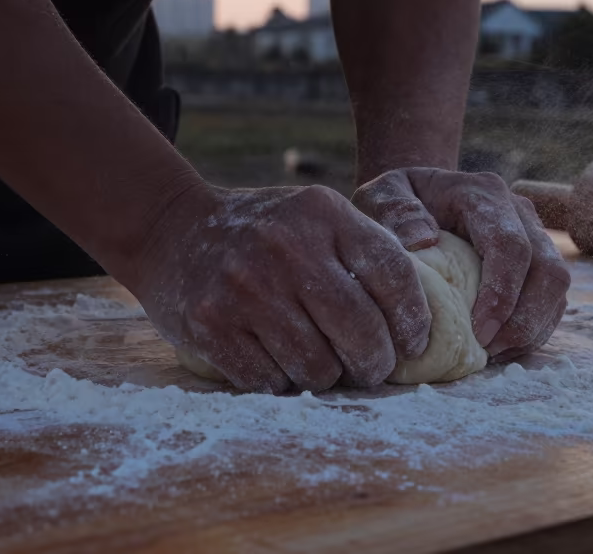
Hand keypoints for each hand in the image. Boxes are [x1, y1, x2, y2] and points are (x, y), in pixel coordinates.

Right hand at [126, 182, 431, 393]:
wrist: (171, 228)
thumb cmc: (262, 232)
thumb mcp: (313, 215)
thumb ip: (363, 249)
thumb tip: (422, 316)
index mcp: (322, 213)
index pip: (392, 274)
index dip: (413, 320)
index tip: (411, 343)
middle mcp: (286, 246)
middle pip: (362, 332)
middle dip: (375, 363)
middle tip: (369, 367)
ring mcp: (245, 286)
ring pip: (318, 368)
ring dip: (326, 376)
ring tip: (319, 362)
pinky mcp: (212, 323)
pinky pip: (270, 381)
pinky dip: (281, 380)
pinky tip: (276, 360)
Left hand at [352, 168, 569, 362]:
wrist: (416, 197)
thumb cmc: (395, 202)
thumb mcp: (380, 195)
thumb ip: (394, 210)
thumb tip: (423, 240)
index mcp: (483, 194)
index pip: (510, 244)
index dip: (502, 292)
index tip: (478, 330)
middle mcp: (518, 212)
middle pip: (548, 269)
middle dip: (523, 318)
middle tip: (487, 349)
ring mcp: (534, 237)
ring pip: (556, 288)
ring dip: (531, 327)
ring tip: (492, 354)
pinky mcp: (537, 263)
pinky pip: (552, 301)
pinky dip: (532, 329)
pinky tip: (499, 348)